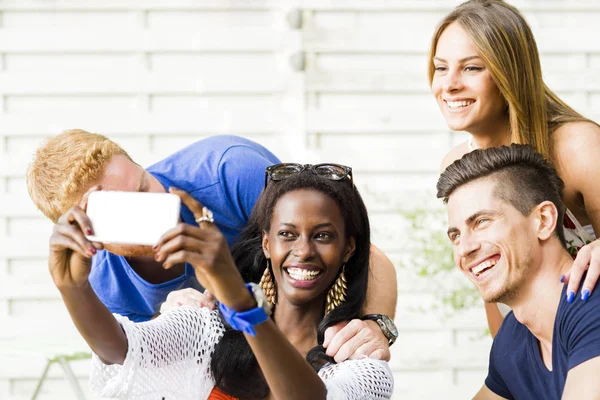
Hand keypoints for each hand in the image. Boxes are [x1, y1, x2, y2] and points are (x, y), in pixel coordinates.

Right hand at [48, 185, 103, 288]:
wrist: (74, 276)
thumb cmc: (85, 257)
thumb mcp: (94, 244)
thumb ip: (97, 235)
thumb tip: (110, 231)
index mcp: (78, 219)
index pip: (83, 203)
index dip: (90, 194)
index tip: (99, 187)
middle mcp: (67, 220)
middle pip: (74, 210)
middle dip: (86, 220)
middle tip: (93, 232)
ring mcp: (58, 230)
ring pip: (72, 230)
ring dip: (85, 240)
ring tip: (96, 250)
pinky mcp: (53, 241)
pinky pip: (67, 241)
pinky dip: (79, 247)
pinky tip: (88, 254)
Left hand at [154, 188, 252, 310]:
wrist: (234, 292)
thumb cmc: (218, 276)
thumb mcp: (206, 256)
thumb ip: (194, 247)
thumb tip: (171, 244)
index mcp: (214, 233)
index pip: (200, 209)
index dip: (185, 197)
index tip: (172, 189)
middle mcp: (215, 237)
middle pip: (182, 228)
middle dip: (164, 237)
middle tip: (155, 248)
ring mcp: (213, 249)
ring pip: (181, 241)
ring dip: (165, 250)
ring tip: (159, 259)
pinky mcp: (210, 262)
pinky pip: (183, 255)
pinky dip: (171, 259)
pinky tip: (167, 265)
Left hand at [323, 319, 389, 362]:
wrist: (379, 332)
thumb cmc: (357, 333)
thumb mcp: (343, 327)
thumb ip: (331, 332)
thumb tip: (326, 344)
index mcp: (356, 324)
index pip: (341, 336)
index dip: (333, 347)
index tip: (328, 354)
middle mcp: (367, 331)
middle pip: (349, 348)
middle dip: (339, 356)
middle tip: (337, 360)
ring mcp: (376, 341)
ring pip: (359, 355)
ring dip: (351, 361)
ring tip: (349, 360)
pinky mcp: (384, 351)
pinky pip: (372, 360)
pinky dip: (365, 363)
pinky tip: (361, 363)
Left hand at [563, 239, 599, 300]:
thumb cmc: (594, 253)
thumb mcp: (583, 258)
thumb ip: (573, 270)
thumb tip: (562, 280)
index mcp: (586, 252)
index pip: (577, 268)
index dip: (574, 282)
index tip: (570, 295)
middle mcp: (597, 251)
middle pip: (593, 269)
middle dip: (588, 284)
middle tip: (583, 297)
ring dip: (597, 283)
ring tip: (590, 294)